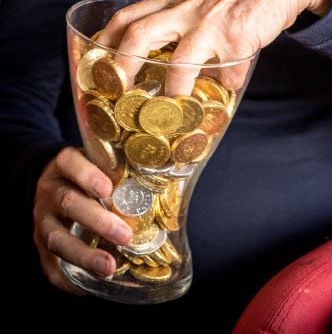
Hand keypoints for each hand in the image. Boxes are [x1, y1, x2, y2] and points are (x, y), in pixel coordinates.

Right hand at [33, 146, 132, 294]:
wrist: (54, 182)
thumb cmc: (90, 173)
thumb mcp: (99, 162)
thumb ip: (121, 169)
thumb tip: (172, 177)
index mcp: (65, 165)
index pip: (70, 162)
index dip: (87, 175)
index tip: (107, 188)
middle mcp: (50, 189)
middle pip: (68, 202)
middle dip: (97, 220)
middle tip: (124, 235)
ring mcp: (42, 218)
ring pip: (55, 237)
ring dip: (84, 255)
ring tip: (109, 267)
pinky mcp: (40, 244)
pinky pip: (49, 266)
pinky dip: (67, 280)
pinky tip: (87, 288)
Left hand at [98, 0, 330, 95]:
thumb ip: (181, 16)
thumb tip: (167, 56)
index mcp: (175, 1)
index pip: (128, 16)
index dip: (106, 39)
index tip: (95, 60)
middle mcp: (188, 10)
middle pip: (140, 35)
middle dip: (123, 66)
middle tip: (120, 90)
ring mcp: (214, 23)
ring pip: (180, 62)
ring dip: (175, 87)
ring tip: (177, 101)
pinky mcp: (241, 35)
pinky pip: (229, 72)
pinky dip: (228, 84)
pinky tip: (230, 85)